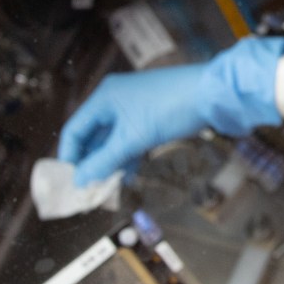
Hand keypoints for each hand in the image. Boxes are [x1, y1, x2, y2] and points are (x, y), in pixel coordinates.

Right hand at [58, 36, 283, 183]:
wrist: (214, 94)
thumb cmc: (170, 108)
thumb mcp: (133, 139)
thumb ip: (105, 161)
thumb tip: (81, 180)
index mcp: (104, 98)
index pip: (75, 130)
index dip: (70, 157)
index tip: (70, 182)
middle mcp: (115, 99)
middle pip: (92, 135)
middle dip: (90, 162)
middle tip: (89, 188)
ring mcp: (133, 106)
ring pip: (112, 139)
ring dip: (109, 162)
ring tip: (107, 187)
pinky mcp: (150, 115)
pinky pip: (130, 138)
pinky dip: (126, 156)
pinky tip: (128, 174)